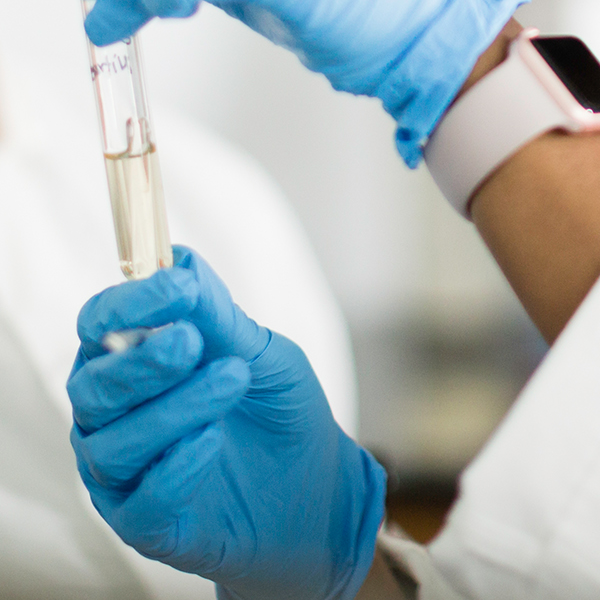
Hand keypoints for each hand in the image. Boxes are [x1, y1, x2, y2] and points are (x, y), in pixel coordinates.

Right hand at [67, 248, 384, 599]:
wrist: (315, 484)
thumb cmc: (276, 407)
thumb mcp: (259, 352)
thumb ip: (218, 318)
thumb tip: (182, 265)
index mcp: (132, 358)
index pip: (102, 322)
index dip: (130, 301)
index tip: (177, 286)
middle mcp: (113, 414)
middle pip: (94, 384)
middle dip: (141, 360)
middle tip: (192, 341)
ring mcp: (123, 472)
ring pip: (113, 442)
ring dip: (173, 408)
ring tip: (232, 381)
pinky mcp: (143, 523)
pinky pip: (140, 499)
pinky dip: (175, 467)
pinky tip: (213, 441)